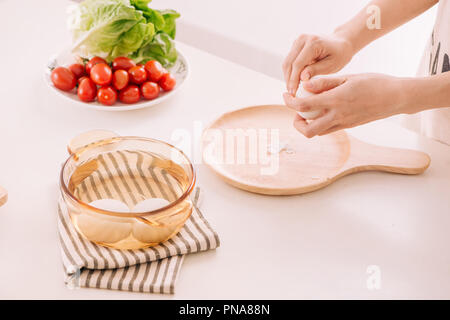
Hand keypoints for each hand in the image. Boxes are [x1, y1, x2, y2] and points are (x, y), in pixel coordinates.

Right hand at [282, 33, 353, 94]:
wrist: (341, 42)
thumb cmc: (340, 54)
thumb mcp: (332, 65)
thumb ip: (316, 70)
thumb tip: (302, 78)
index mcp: (313, 43)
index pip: (297, 64)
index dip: (293, 80)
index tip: (293, 93)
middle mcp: (303, 39)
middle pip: (289, 63)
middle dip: (288, 80)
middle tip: (291, 94)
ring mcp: (298, 40)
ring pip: (287, 62)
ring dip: (287, 76)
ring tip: (292, 89)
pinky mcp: (296, 44)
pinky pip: (289, 60)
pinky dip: (290, 71)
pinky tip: (295, 81)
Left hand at [283, 74, 408, 137]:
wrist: (396, 97)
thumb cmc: (374, 82)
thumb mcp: (348, 77)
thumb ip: (325, 82)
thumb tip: (304, 85)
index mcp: (336, 100)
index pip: (303, 105)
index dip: (289, 102)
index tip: (286, 96)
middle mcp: (338, 116)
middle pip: (308, 131)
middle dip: (296, 123)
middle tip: (296, 111)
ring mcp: (344, 124)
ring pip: (318, 133)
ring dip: (308, 125)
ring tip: (308, 110)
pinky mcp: (350, 126)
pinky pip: (329, 130)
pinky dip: (320, 123)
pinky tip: (323, 110)